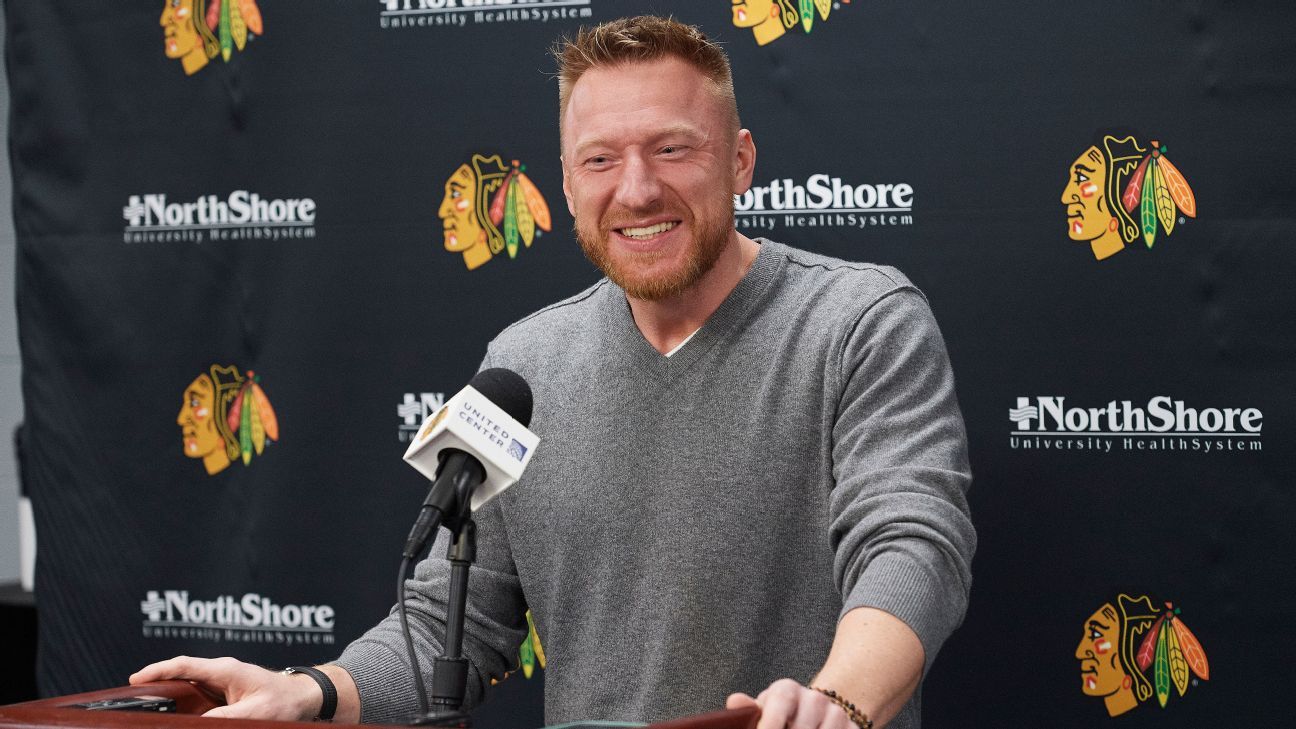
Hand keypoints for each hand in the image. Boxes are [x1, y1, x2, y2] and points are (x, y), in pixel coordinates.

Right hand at [129, 656, 321, 720]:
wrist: (304, 697)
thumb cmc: (284, 701)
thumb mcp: (254, 713)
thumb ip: (224, 718)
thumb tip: (198, 722)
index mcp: (226, 670)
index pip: (185, 665)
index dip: (158, 671)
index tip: (135, 679)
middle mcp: (221, 672)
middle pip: (180, 675)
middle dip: (156, 684)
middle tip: (132, 698)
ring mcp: (222, 682)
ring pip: (187, 688)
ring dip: (169, 698)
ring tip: (147, 708)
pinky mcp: (224, 693)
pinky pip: (198, 697)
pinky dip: (184, 706)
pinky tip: (174, 715)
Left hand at [727, 678, 854, 728]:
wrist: (819, 712)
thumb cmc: (782, 715)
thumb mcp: (765, 709)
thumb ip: (750, 709)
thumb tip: (734, 701)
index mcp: (787, 690)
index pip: (780, 702)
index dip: (771, 723)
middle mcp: (815, 699)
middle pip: (802, 727)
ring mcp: (837, 715)